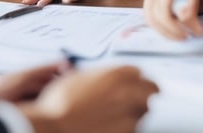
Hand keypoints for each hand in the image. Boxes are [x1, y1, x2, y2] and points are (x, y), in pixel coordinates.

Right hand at [19, 66, 158, 132]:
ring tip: (113, 117)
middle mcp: (128, 93)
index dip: (135, 81)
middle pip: (150, 92)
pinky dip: (125, 128)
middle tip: (134, 101)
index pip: (140, 74)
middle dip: (143, 96)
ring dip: (134, 113)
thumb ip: (104, 76)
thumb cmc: (59, 104)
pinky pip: (133, 129)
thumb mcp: (80, 77)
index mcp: (118, 74)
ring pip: (143, 112)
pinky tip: (109, 127)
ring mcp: (129, 116)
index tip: (134, 86)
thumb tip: (111, 80)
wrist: (52, 127)